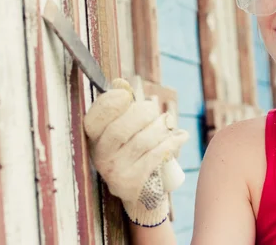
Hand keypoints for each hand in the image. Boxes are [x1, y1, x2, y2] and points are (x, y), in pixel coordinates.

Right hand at [84, 78, 188, 225]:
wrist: (139, 192)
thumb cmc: (133, 151)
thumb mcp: (123, 132)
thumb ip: (122, 109)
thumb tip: (120, 83)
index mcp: (95, 139)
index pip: (94, 119)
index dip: (108, 103)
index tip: (125, 94)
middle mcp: (101, 156)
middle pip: (120, 128)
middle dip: (142, 113)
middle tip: (154, 109)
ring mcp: (115, 171)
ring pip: (142, 140)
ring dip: (161, 127)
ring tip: (168, 123)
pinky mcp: (132, 182)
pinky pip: (155, 155)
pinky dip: (172, 142)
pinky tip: (181, 136)